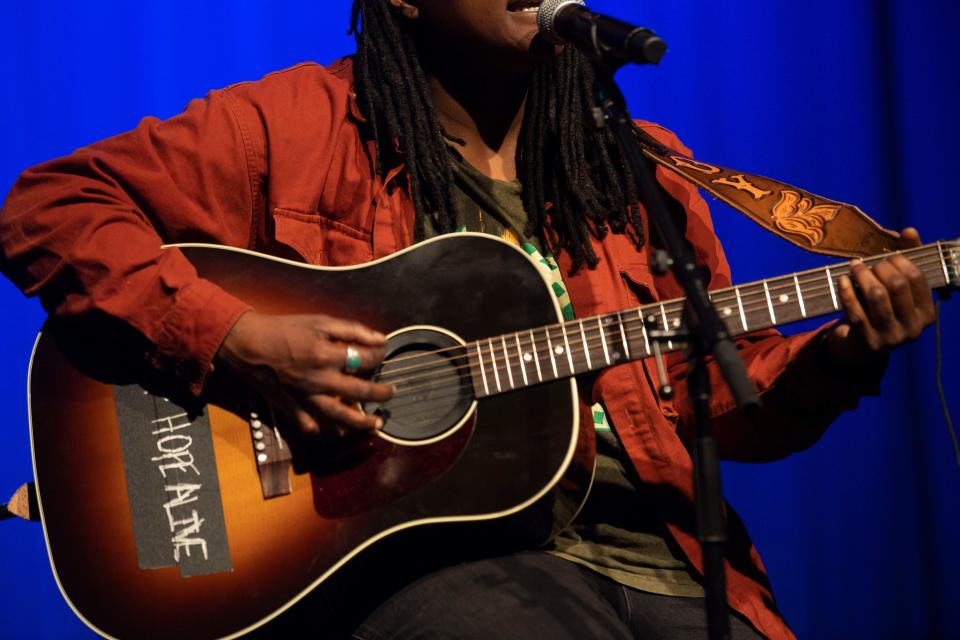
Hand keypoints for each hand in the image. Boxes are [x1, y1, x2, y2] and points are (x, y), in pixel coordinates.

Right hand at [215, 312, 394, 440]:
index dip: (379, 357)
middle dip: (380, 394)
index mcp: (326, 354)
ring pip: (338, 416)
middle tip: (391, 393)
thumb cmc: (284, 330)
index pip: (364, 360)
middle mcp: (318, 379)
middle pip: (359, 392)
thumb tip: (380, 339)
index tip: (383, 355)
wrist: (248, 344)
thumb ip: (352, 330)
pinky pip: (310, 426)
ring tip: (375, 424)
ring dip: (360, 422)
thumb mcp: (319, 322)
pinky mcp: (290, 407)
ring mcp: (305, 396)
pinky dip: (324, 431)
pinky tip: (338, 431)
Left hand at [825, 227, 935, 367]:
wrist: (861, 348)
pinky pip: (855, 310)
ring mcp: (890, 337)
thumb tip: (910, 231)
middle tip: (867, 263)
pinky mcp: (866, 340)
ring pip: (876, 296)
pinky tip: (842, 280)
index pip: (916, 277)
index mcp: (926, 314)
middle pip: (896, 285)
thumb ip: (906, 260)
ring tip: (854, 267)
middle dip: (879, 267)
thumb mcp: (898, 291)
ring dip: (862, 275)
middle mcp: (912, 328)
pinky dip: (847, 291)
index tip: (885, 258)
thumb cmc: (883, 310)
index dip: (899, 261)